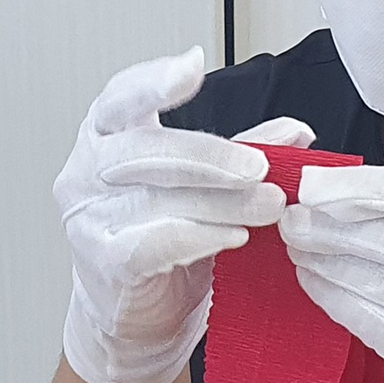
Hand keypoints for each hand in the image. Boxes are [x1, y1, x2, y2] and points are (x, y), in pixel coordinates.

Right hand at [56, 48, 312, 382]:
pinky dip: (200, 236)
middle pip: (146, 148)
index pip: (122, 96)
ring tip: (269, 205)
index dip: (156, 80)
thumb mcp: (206, 188)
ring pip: (157, 196)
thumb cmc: (163, 242)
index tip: (193, 65)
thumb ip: (244, 154)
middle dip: (212, 155)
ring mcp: (88, 216)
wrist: (137, 317)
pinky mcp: (103, 261)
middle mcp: (88, 169)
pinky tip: (233, 237)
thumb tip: (295, 132)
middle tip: (263, 168)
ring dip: (222, 201)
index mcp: (106, 136)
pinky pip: (154, 241)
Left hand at [281, 164, 383, 382]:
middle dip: (329, 223)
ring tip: (298, 244)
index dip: (355, 187)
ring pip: (373, 280)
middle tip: (291, 215)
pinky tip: (316, 282)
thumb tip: (359, 185)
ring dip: (324, 260)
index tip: (314, 184)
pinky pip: (371, 324)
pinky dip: (336, 300)